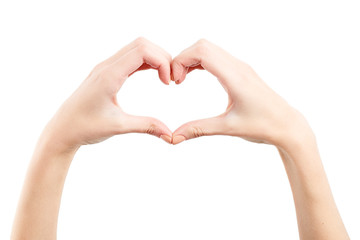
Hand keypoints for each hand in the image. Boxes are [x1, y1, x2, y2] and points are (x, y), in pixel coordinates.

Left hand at [42, 37, 172, 153]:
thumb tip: (170, 134)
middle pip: (142, 44)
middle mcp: (107, 66)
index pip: (142, 50)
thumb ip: (146, 126)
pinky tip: (154, 75)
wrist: (62, 130)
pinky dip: (146, 62)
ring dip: (154, 58)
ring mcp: (106, 67)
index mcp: (109, 75)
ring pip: (136, 48)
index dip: (162, 62)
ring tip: (165, 77)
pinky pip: (130, 58)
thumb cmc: (85, 127)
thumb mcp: (119, 127)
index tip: (168, 83)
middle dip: (162, 57)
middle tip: (170, 79)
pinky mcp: (106, 72)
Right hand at [171, 39, 314, 148]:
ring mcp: (241, 67)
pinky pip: (216, 57)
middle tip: (175, 81)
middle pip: (203, 45)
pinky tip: (193, 76)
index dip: (181, 61)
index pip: (202, 52)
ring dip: (191, 59)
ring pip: (209, 49)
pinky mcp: (241, 72)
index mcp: (235, 77)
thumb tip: (174, 138)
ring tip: (181, 80)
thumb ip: (199, 129)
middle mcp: (238, 67)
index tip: (174, 82)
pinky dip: (200, 62)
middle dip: (183, 58)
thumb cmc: (263, 126)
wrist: (287, 126)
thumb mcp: (228, 128)